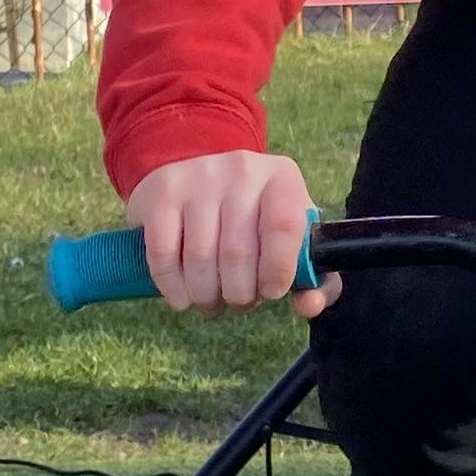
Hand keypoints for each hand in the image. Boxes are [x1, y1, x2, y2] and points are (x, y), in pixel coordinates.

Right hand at [123, 150, 338, 314]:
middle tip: (238, 301)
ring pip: (200, 257)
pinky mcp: (163, 192)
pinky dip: (173, 287)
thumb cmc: (254, 220)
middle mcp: (242, 170)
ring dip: (206, 295)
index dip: (277, 270)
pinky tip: (183, 297)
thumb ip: (312, 277)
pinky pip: (163, 253)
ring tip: (211, 301)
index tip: (271, 292)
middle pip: (238, 251)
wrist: (199, 179)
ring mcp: (199, 177)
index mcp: (282, 178)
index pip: (284, 226)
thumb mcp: (290, 237)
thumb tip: (310, 305)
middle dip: (239, 293)